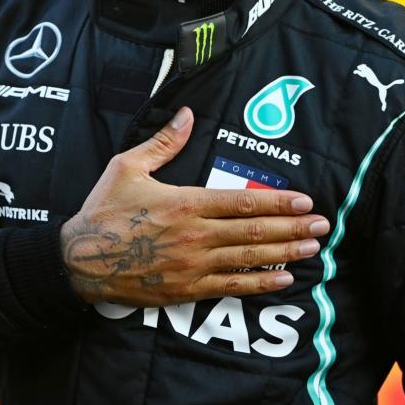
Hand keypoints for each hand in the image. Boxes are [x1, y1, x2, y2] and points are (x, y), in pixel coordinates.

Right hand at [60, 106, 328, 306]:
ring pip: (248, 260)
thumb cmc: (104, 210)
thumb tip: (187, 114)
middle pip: (254, 232)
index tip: (305, 201)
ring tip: (313, 249)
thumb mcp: (128, 167)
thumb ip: (164, 143)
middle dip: (292, 228)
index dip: (277, 203)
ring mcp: (192, 265)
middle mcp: (195, 235)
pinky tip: (283, 280)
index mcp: (185, 203)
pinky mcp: (186, 289)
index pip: (242, 203)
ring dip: (285, 254)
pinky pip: (231, 288)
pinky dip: (259, 284)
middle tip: (323, 226)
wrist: (80, 260)